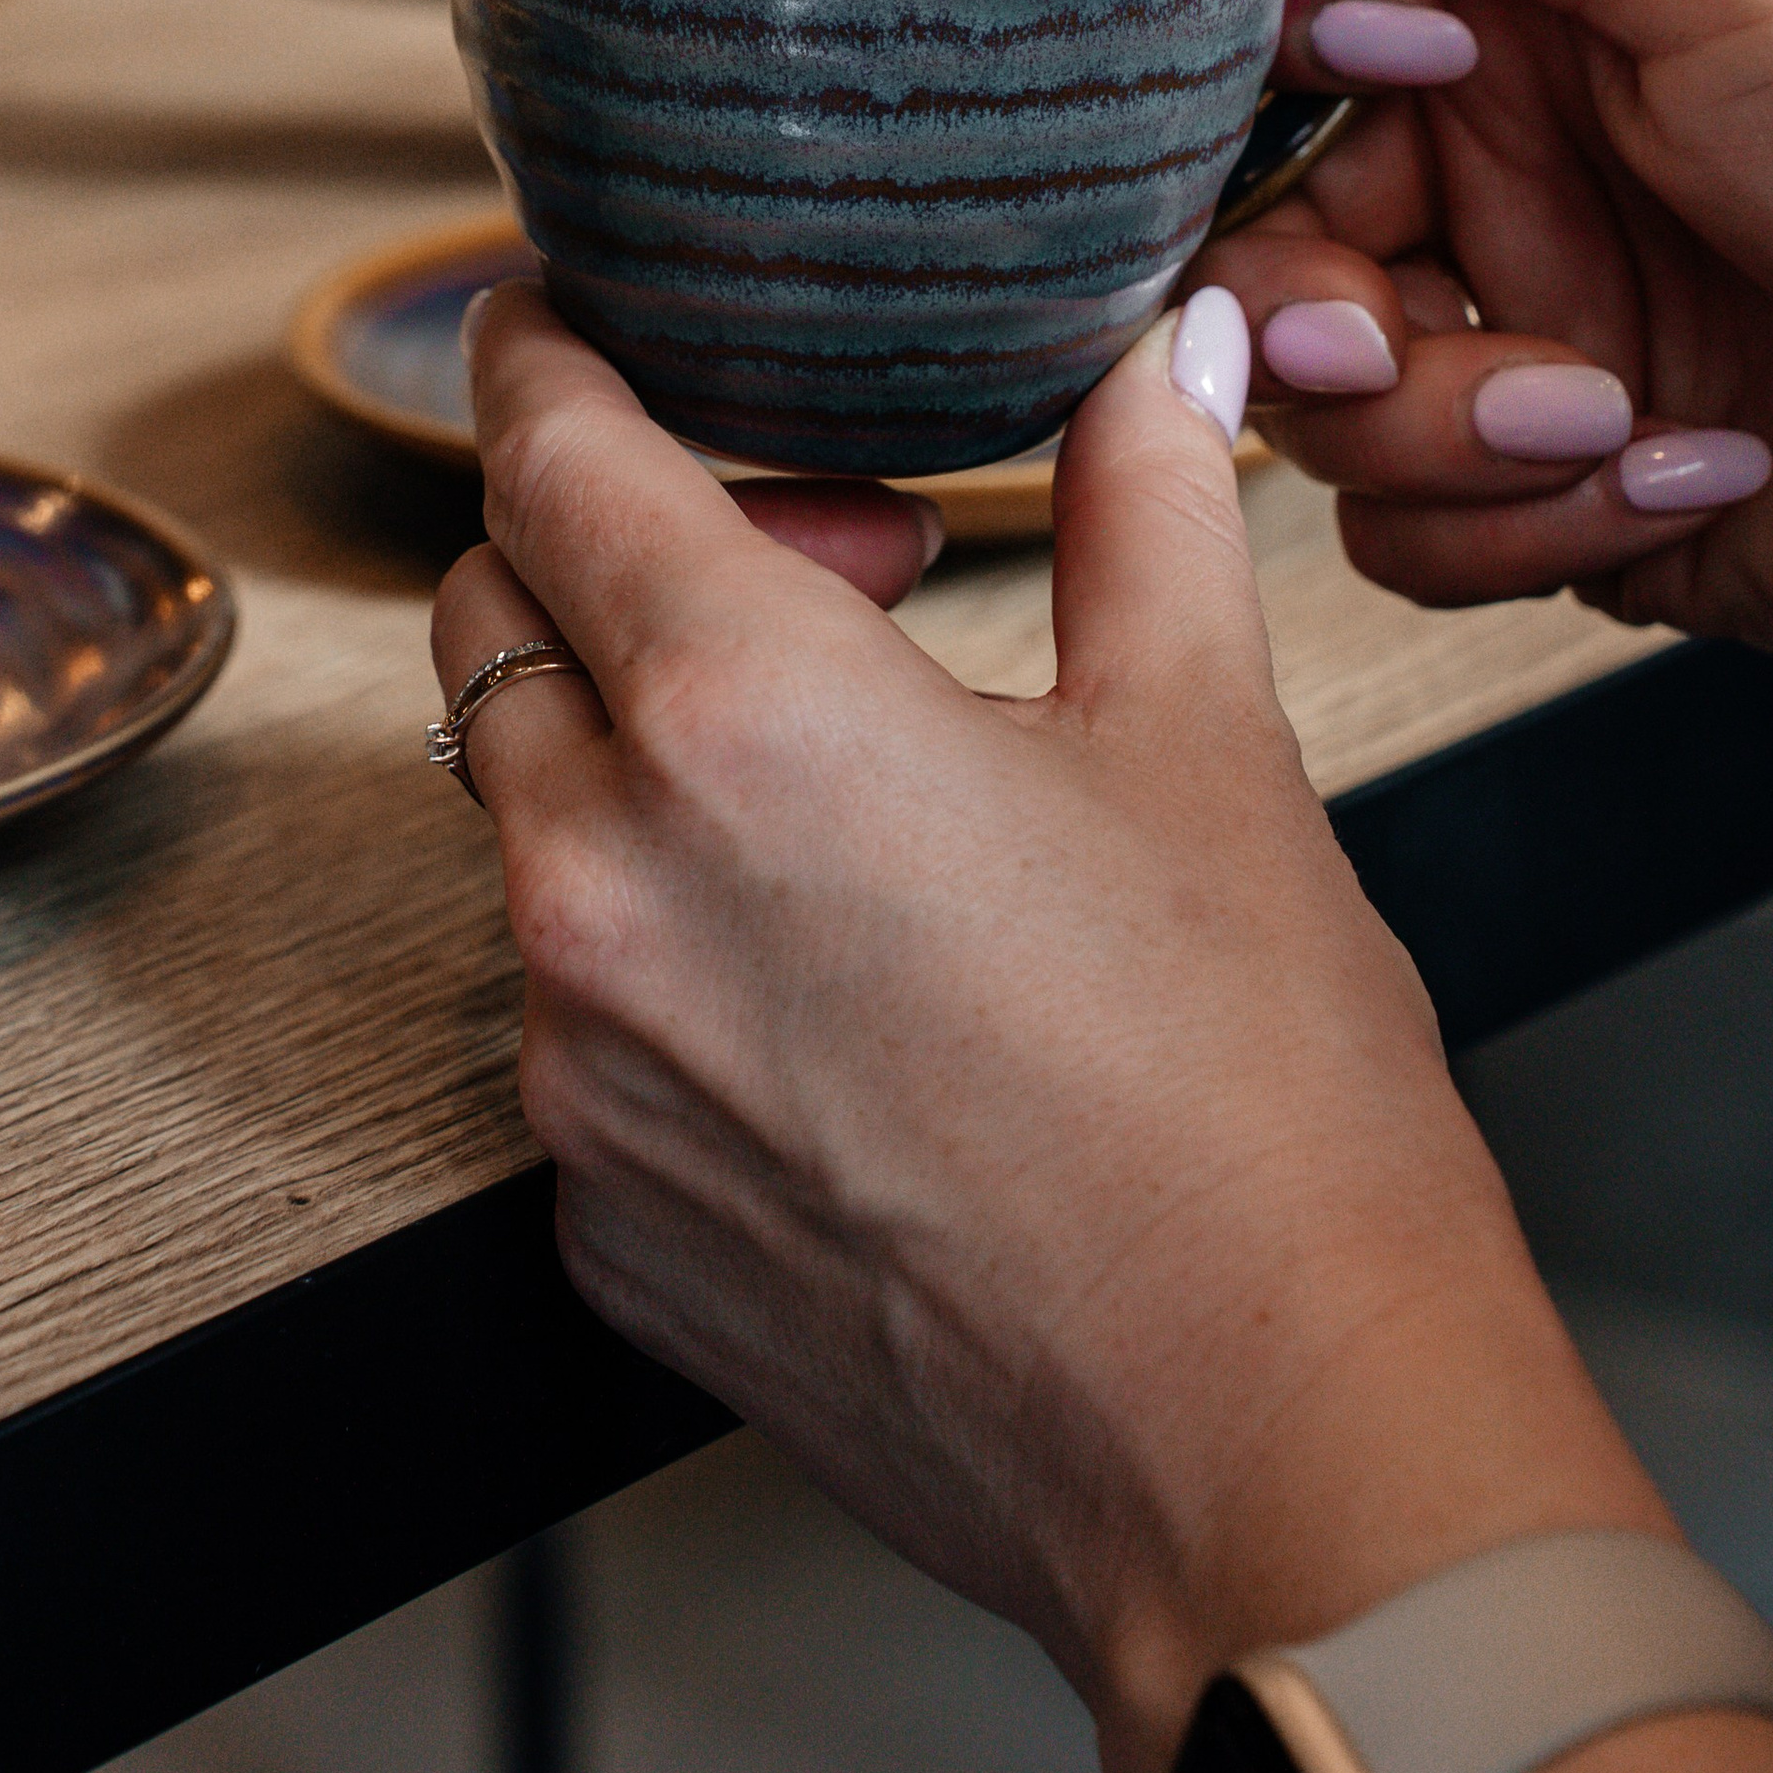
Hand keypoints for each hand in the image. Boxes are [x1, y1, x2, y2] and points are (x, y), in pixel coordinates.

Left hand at [433, 280, 1660, 1772]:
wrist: (1280, 1452)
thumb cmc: (1258, 1111)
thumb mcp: (1206, 739)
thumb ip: (1144, 498)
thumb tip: (1165, 347)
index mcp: (742, 715)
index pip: (549, 454)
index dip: (542, 356)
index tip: (549, 321)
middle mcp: (606, 884)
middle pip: (492, 620)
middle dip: (605, 544)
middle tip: (803, 555)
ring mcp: (580, 1068)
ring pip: (523, 823)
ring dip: (635, 753)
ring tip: (851, 780)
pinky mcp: (600, 1216)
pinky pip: (572, 1013)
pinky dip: (661, 948)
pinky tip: (839, 978)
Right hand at [1195, 0, 1772, 665]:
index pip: (1271, 12)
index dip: (1271, 58)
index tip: (1391, 73)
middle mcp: (1499, 159)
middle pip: (1249, 227)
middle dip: (1305, 296)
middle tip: (1382, 320)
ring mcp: (1523, 328)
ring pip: (1313, 400)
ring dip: (1443, 426)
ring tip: (1605, 405)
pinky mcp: (1557, 492)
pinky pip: (1412, 531)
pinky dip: (1526, 523)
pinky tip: (1681, 470)